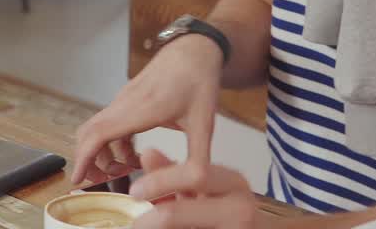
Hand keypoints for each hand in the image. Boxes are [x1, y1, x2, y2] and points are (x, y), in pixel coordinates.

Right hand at [72, 36, 223, 184]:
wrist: (194, 50)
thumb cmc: (199, 82)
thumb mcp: (204, 126)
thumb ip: (196, 162)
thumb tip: (185, 190)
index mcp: (140, 109)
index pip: (97, 134)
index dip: (84, 159)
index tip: (77, 179)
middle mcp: (125, 103)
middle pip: (89, 133)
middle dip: (90, 160)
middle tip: (103, 182)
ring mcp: (123, 99)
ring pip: (98, 128)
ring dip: (103, 152)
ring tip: (125, 170)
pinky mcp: (127, 98)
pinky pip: (110, 123)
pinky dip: (112, 142)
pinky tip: (133, 154)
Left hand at [129, 149, 265, 228]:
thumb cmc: (231, 211)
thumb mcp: (204, 189)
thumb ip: (175, 174)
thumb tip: (146, 153)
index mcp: (232, 182)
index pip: (194, 174)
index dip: (159, 182)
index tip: (134, 190)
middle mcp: (240, 207)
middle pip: (178, 213)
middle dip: (151, 219)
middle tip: (136, 223)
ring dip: (159, 228)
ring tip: (148, 227)